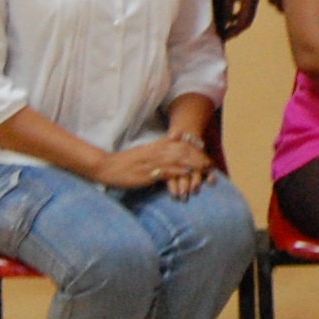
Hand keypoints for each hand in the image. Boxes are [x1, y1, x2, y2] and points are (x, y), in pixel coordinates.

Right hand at [95, 135, 214, 198]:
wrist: (107, 167)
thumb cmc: (126, 162)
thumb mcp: (145, 152)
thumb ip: (160, 148)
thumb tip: (174, 144)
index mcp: (156, 145)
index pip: (181, 145)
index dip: (196, 150)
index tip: (207, 157)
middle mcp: (157, 151)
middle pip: (183, 151)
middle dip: (199, 158)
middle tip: (211, 166)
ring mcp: (153, 162)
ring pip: (178, 160)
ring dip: (193, 165)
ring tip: (206, 171)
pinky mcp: (148, 173)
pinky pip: (166, 171)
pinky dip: (178, 172)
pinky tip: (188, 175)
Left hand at [222, 0, 262, 38]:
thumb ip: (226, 7)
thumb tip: (224, 23)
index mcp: (250, 2)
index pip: (242, 24)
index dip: (232, 32)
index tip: (222, 37)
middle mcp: (255, 1)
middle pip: (247, 21)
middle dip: (236, 29)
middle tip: (225, 34)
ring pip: (247, 14)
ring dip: (237, 21)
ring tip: (226, 25)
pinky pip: (246, 7)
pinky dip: (239, 13)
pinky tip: (230, 11)